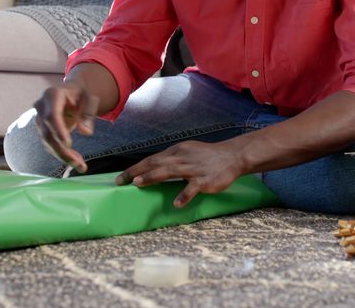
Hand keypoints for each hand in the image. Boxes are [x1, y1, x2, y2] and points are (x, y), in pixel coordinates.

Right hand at [33, 83, 98, 173]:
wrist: (70, 93)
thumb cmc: (81, 94)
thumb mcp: (90, 99)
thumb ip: (88, 113)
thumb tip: (86, 132)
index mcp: (52, 95)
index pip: (52, 116)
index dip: (58, 131)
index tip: (68, 145)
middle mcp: (41, 107)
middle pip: (48, 133)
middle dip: (62, 151)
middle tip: (78, 164)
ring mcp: (39, 119)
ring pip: (48, 142)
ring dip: (63, 156)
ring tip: (81, 166)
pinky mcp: (42, 130)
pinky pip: (50, 145)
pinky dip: (62, 154)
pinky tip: (76, 161)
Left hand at [115, 140, 244, 207]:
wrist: (233, 156)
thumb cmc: (208, 156)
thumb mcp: (188, 151)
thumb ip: (172, 159)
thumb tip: (153, 169)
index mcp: (177, 151)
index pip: (152, 159)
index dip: (136, 167)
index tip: (122, 177)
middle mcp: (183, 157)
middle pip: (156, 164)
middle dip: (137, 172)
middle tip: (121, 181)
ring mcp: (194, 168)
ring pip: (170, 172)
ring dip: (153, 177)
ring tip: (139, 184)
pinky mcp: (204, 180)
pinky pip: (192, 188)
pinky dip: (184, 195)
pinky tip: (176, 204)